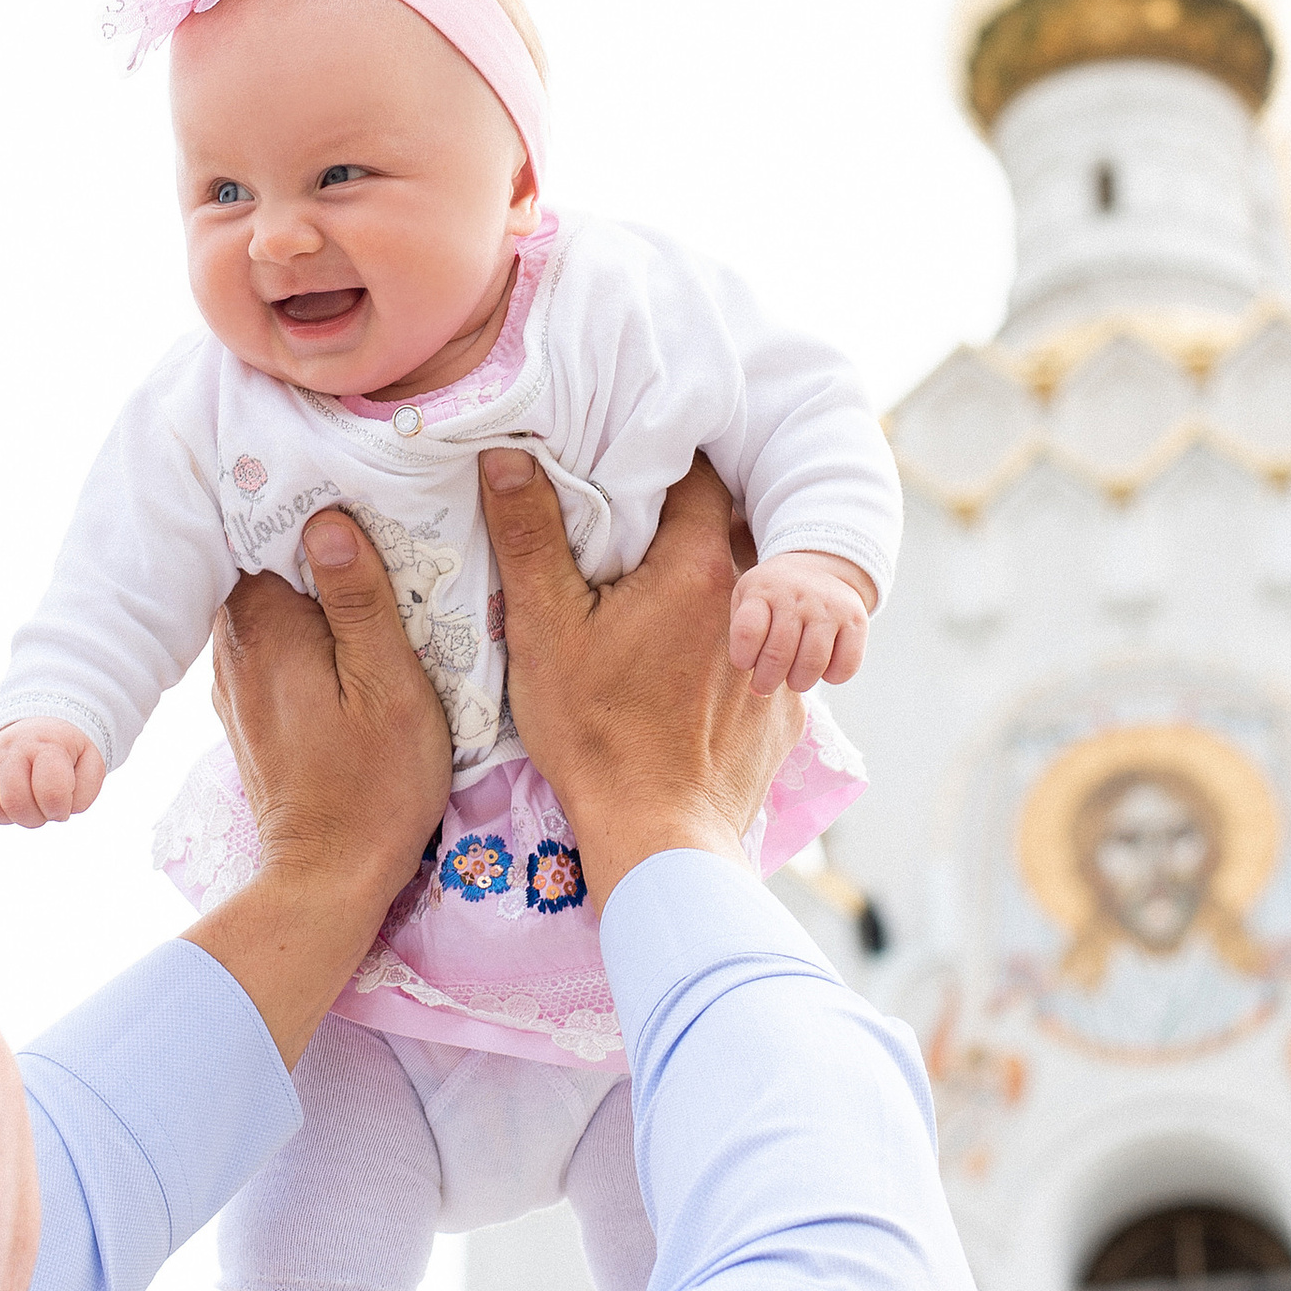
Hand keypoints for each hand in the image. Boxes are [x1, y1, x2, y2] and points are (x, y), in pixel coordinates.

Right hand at [0, 719, 108, 829]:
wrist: (41, 727)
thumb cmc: (67, 755)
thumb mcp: (90, 766)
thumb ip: (85, 792)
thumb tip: (58, 810)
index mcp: (46, 745)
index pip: (51, 792)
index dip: (60, 809)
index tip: (63, 804)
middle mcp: (12, 746)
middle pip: (16, 804)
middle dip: (35, 817)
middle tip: (42, 806)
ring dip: (10, 817)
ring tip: (22, 802)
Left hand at [189, 505, 451, 1064]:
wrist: (329, 877)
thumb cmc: (375, 782)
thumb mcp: (389, 684)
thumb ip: (358, 600)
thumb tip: (328, 518)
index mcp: (263, 626)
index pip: (266, 528)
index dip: (310, 501)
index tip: (357, 481)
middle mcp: (233, 646)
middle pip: (264, 560)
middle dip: (308, 536)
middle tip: (373, 512)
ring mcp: (235, 679)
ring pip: (267, 600)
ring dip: (307, 582)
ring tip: (366, 560)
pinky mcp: (248, 708)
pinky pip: (271, 640)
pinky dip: (301, 624)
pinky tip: (341, 625)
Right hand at [482, 449, 802, 896]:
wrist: (658, 837)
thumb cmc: (596, 732)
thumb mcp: (545, 628)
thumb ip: (529, 535)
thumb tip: (507, 453)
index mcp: (698, 567)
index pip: (697, 477)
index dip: (660, 464)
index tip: (624, 469)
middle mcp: (752, 603)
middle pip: (725, 533)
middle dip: (683, 526)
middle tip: (632, 537)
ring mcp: (776, 661)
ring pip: (745, 598)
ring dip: (708, 592)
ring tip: (657, 609)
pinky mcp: (784, 712)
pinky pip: (758, 657)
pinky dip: (727, 653)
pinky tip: (686, 677)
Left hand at [729, 550, 872, 694]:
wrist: (815, 569)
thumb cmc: (772, 598)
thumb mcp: (746, 600)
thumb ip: (742, 638)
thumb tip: (755, 686)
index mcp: (763, 590)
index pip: (747, 632)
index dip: (742, 658)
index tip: (744, 663)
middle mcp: (797, 595)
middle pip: (778, 654)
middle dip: (767, 681)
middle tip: (765, 686)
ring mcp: (829, 606)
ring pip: (813, 663)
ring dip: (799, 682)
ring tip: (793, 680)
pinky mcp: (856, 619)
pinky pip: (847, 664)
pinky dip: (833, 677)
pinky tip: (822, 670)